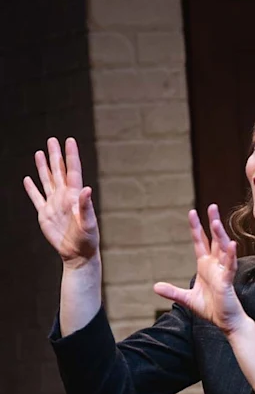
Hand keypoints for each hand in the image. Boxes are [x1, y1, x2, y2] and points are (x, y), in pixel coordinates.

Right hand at [23, 138, 99, 267]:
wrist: (78, 254)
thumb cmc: (87, 239)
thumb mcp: (88, 223)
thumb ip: (86, 206)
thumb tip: (86, 188)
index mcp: (75, 196)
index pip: (73, 171)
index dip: (71, 156)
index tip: (70, 140)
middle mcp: (64, 197)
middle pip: (58, 171)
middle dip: (55, 155)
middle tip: (52, 140)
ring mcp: (54, 205)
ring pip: (47, 180)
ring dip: (43, 167)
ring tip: (40, 153)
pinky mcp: (44, 214)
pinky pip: (36, 198)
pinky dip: (31, 188)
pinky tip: (27, 179)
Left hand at [154, 205, 247, 334]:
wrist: (224, 321)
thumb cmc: (211, 308)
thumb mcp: (186, 299)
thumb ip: (172, 291)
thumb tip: (155, 287)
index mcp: (205, 265)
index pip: (200, 242)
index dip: (196, 227)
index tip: (192, 212)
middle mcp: (215, 265)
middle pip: (214, 239)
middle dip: (213, 222)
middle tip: (212, 206)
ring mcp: (222, 271)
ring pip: (223, 249)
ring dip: (220, 235)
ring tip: (217, 221)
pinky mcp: (228, 281)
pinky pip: (230, 266)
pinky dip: (231, 255)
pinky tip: (232, 245)